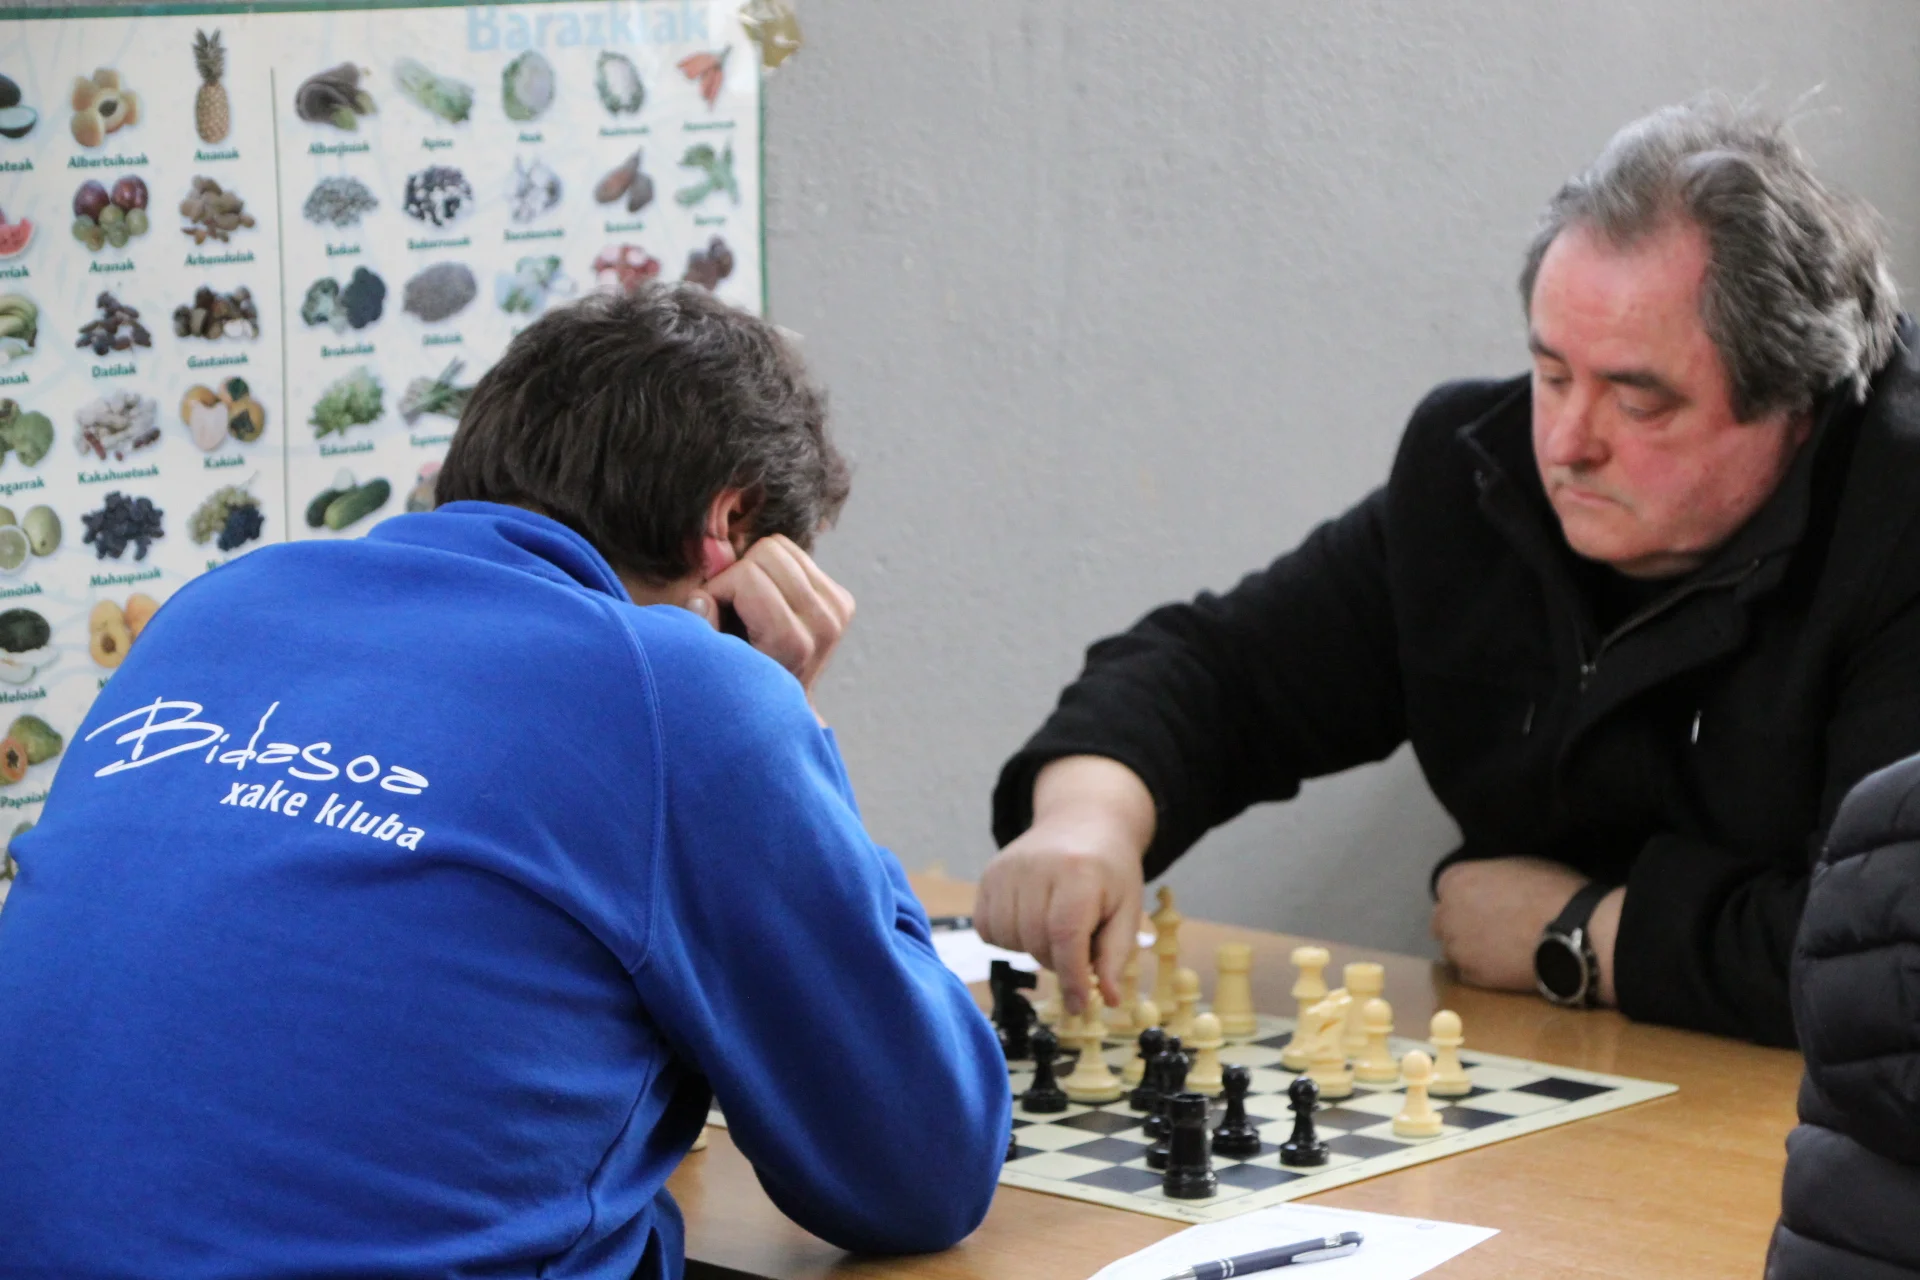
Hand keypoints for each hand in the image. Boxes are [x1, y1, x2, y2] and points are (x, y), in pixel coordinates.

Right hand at [687, 534, 853, 701]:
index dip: (719, 590)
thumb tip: (700, 598)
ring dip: (757, 569)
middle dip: (739, 573)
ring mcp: (837, 611)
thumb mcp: (710, 660)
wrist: (783, 708)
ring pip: (782, 547)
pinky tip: (771, 601)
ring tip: (751, 605)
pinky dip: (776, 570)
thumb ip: (700, 628)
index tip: (716, 618)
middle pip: (767, 551)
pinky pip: (797, 555)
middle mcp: (822, 624)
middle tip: (732, 607)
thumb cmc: (736, 680)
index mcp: (792, 642)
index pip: (746, 575)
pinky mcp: (842, 602)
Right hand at [976, 757, 1154, 1013]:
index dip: (1072, 977)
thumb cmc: (1110, 871)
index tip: (1080, 1005)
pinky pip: (986, 928)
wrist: (1083, 821)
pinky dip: (1008, 937)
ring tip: (1054, 926)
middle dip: (1057, 960)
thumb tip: (1108, 1000)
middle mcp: (1037, 866)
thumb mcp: (1127, 909)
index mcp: (1079, 872)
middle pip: (1036, 942)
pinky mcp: (989, 874)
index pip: (1066, 936)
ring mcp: (1007, 869)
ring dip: (1032, 948)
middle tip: (1077, 945)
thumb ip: (1115, 955)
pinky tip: (1029, 920)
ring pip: (1009, 940)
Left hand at [1432, 857, 1622, 1003]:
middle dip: (1461, 923)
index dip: (1467, 898)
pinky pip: (1467, 973)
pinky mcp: (1471, 975)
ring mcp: (1456, 946)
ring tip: (1499, 949)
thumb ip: (1488, 877)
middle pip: (1444, 920)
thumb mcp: (1516, 865)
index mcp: (1455, 880)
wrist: (1573, 932)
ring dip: (1469, 949)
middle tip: (1491, 928)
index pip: (1447, 890)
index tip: (1486, 904)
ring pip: (1453, 949)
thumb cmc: (1551, 890)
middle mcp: (1446, 913)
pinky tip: (1504, 966)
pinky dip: (1481, 970)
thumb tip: (1486, 886)